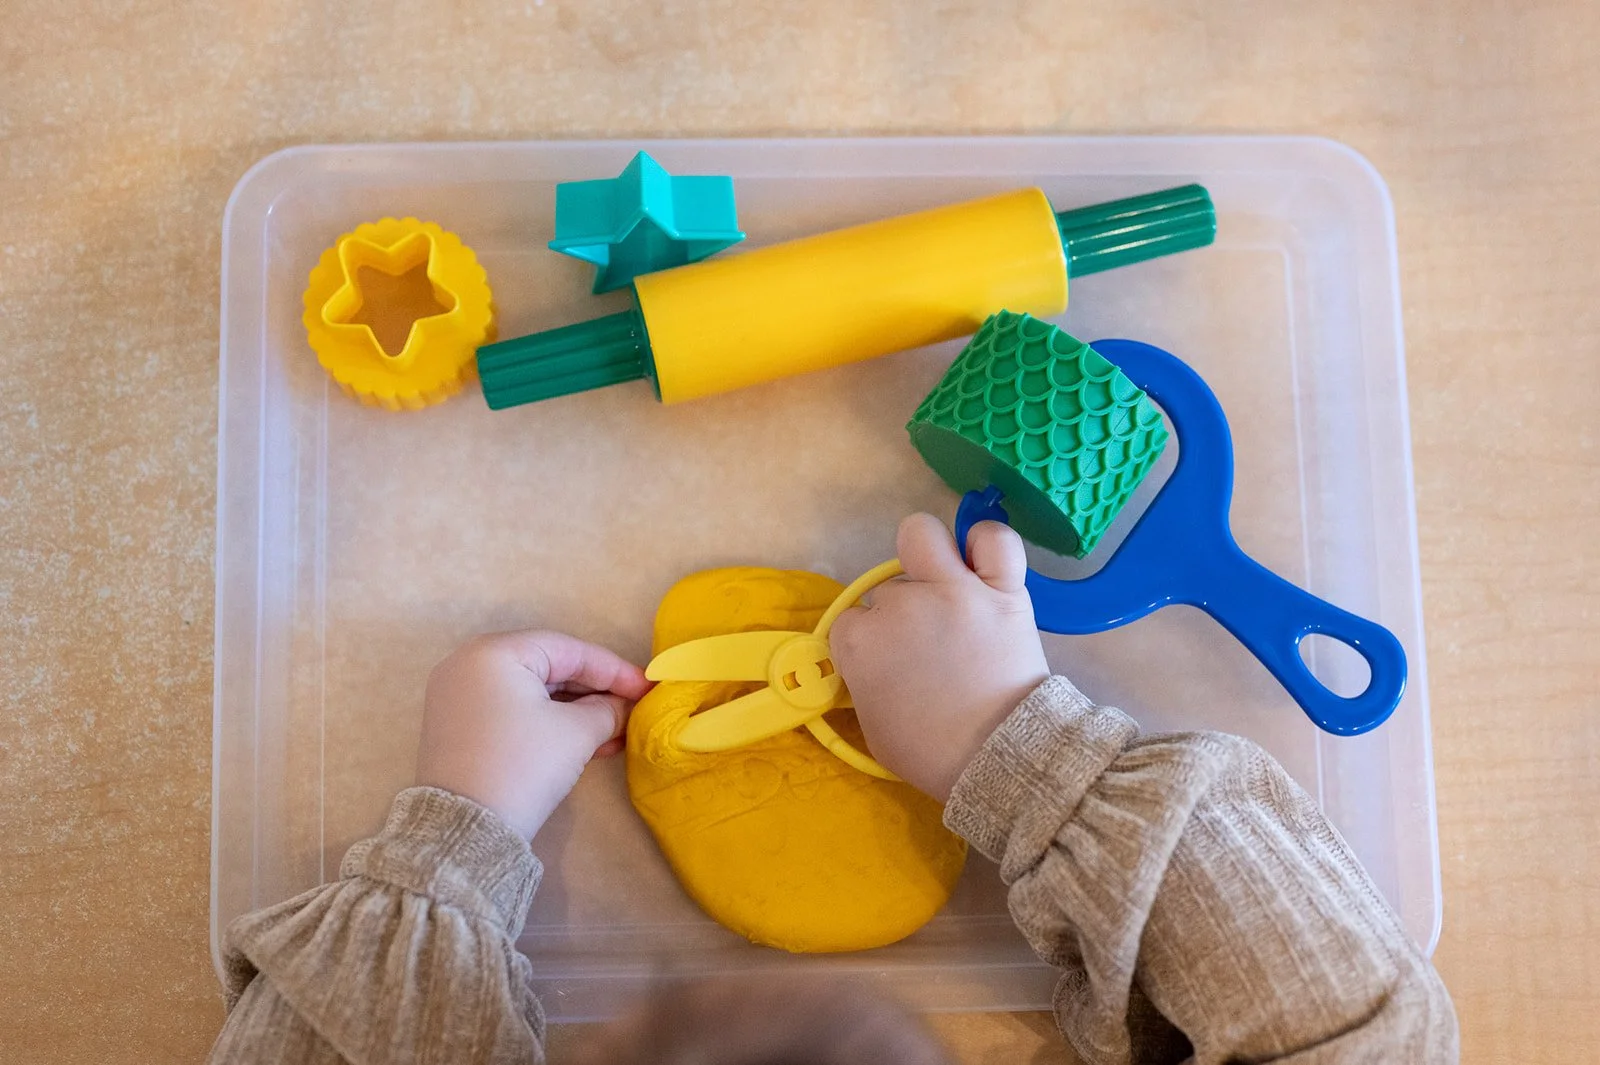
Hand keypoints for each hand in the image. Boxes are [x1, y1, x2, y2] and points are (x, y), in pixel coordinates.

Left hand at [417, 630, 651, 838]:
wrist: (467, 831)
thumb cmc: (523, 765)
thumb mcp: (577, 732)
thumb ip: (608, 709)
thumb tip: (622, 706)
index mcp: (493, 653)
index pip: (568, 650)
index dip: (613, 669)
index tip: (647, 686)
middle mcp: (468, 665)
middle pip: (548, 668)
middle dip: (595, 692)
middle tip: (632, 708)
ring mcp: (459, 697)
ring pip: (533, 693)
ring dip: (576, 711)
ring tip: (615, 731)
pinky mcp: (459, 728)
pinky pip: (514, 712)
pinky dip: (548, 723)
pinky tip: (586, 741)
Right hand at [830, 514, 1049, 800]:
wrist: (997, 756)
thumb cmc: (930, 753)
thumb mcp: (872, 728)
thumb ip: (864, 683)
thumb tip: (874, 665)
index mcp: (861, 642)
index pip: (852, 622)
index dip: (869, 642)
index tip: (889, 664)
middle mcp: (900, 604)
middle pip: (889, 590)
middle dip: (903, 614)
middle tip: (927, 645)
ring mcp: (952, 590)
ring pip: (922, 535)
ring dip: (926, 555)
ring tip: (943, 583)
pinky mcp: (1001, 588)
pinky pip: (994, 539)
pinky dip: (986, 542)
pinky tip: (981, 560)